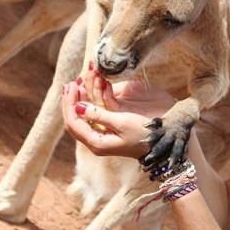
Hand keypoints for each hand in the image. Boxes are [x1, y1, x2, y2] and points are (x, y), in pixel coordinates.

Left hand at [60, 64, 175, 158]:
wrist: (159, 146)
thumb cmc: (144, 134)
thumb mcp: (122, 122)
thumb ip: (99, 114)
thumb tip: (78, 107)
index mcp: (97, 143)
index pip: (73, 122)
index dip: (70, 103)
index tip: (72, 85)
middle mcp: (95, 143)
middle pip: (73, 121)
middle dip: (70, 101)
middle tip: (70, 83)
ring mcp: (100, 139)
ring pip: (81, 119)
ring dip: (78, 102)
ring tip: (76, 84)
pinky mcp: (106, 134)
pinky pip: (90, 118)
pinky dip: (87, 105)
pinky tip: (87, 94)